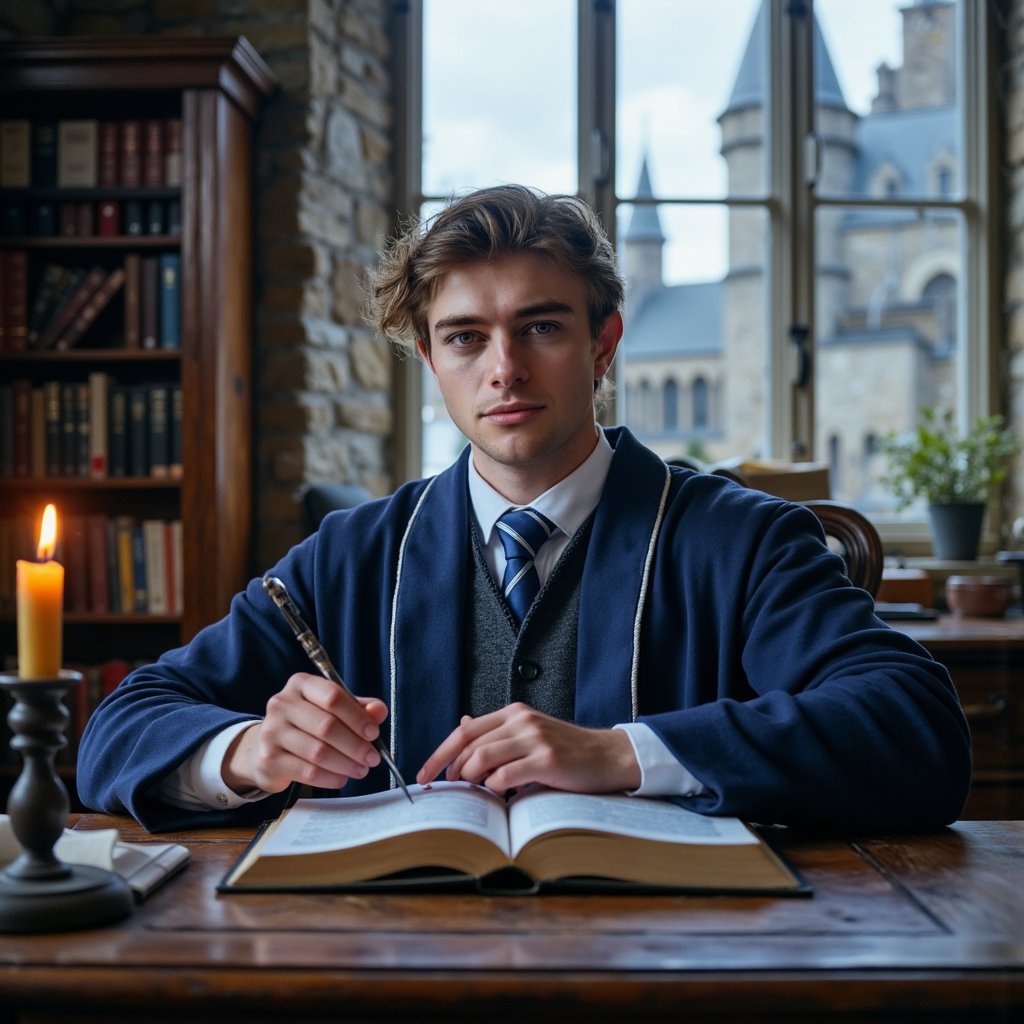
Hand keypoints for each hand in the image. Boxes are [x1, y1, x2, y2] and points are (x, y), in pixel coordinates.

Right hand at [223, 672, 388, 794]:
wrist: (265, 745)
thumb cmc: (306, 723)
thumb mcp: (331, 708)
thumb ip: (358, 707)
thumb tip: (379, 711)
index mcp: (300, 684)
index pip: (333, 696)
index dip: (357, 716)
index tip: (373, 733)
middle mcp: (282, 704)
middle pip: (327, 726)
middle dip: (356, 745)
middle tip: (372, 758)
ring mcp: (272, 731)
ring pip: (318, 752)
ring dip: (346, 764)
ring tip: (360, 769)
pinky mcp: (269, 759)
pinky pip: (307, 772)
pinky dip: (330, 777)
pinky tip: (341, 778)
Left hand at [416, 702, 641, 795]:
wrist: (608, 756)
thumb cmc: (567, 750)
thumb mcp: (530, 734)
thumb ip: (498, 732)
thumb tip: (462, 725)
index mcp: (514, 713)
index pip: (464, 730)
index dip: (440, 753)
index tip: (424, 773)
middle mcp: (521, 721)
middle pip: (469, 744)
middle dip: (451, 770)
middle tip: (450, 788)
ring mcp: (534, 739)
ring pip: (483, 758)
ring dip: (472, 779)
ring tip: (476, 792)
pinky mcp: (547, 760)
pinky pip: (505, 776)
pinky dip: (494, 788)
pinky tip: (500, 795)